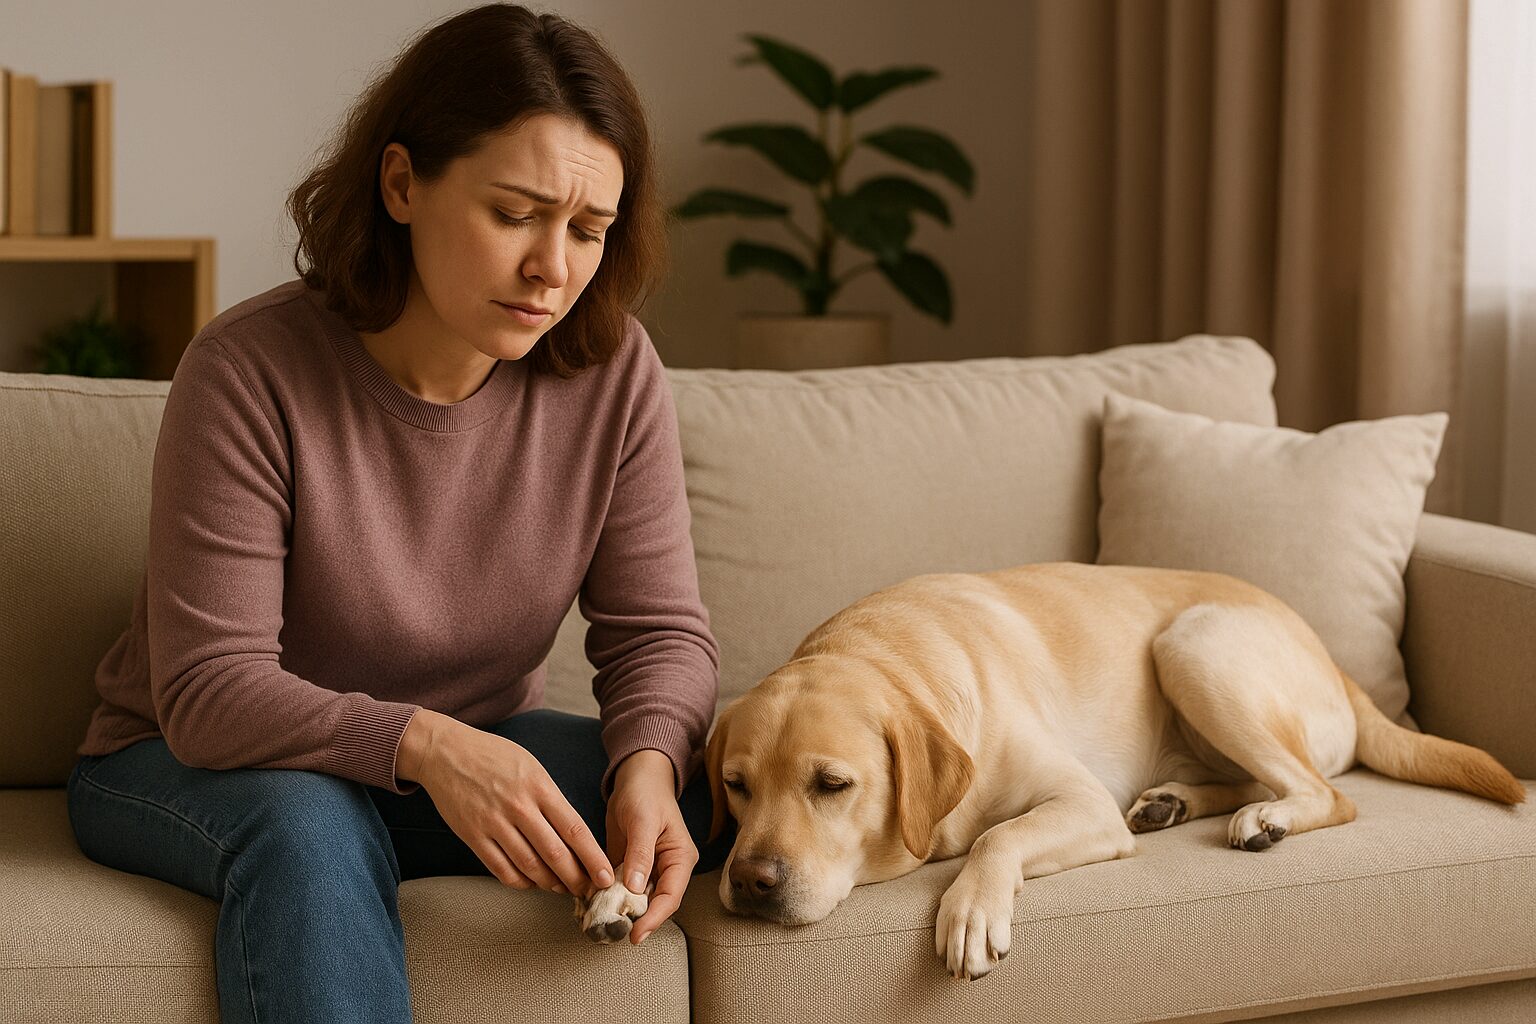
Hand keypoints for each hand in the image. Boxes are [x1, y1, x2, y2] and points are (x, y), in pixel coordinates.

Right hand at [405, 711, 614, 896]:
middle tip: (588, 890)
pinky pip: (501, 869)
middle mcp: (519, 807)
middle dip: (576, 878)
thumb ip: (551, 798)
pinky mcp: (473, 836)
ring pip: (529, 866)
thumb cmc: (494, 757)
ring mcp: (494, 823)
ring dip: (550, 884)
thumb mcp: (531, 767)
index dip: (593, 858)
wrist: (446, 752)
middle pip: (555, 854)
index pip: (575, 829)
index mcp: (539, 787)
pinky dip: (520, 882)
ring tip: (562, 889)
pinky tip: (531, 883)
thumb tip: (573, 834)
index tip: (606, 876)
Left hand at [605, 749, 698, 943]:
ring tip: (598, 925)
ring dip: (618, 912)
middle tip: (610, 933)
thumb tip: (635, 888)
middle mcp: (667, 869)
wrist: (636, 778)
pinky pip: (619, 890)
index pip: (670, 897)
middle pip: (653, 905)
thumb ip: (640, 853)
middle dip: (634, 920)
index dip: (654, 918)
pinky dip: (607, 899)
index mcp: (680, 859)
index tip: (634, 934)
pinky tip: (591, 907)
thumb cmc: (646, 793)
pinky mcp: (628, 869)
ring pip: (635, 901)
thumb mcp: (643, 820)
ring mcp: (647, 871)